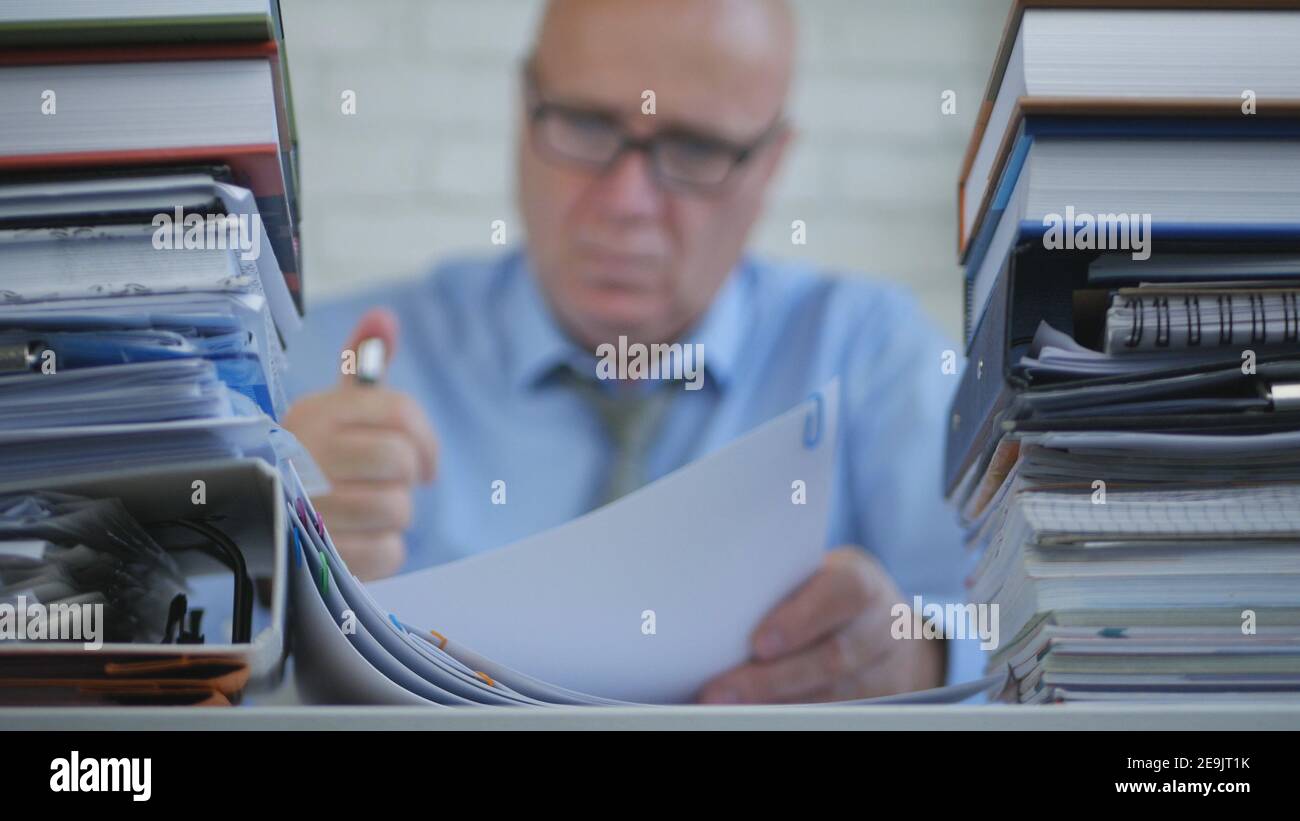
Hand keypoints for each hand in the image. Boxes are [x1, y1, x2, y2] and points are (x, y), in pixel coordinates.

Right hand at [282, 308, 438, 580]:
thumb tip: (384, 317)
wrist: (265, 522)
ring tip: (367, 512)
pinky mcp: (317, 557)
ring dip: (393, 516)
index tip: (425, 462)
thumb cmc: (316, 459)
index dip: (426, 440)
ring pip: (396, 509)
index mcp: (318, 413)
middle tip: (387, 485)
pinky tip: (360, 542)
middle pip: (399, 460)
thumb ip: (363, 363)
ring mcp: (307, 507)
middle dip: (404, 478)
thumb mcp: (337, 409)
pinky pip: (387, 552)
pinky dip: (384, 551)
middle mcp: (307, 454)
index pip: (400, 412)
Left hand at [696, 546, 944, 702]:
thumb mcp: (812, 579)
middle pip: (832, 658)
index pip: (840, 594)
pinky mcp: (883, 704)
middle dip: (771, 680)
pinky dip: (794, 719)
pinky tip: (759, 721)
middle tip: (719, 693)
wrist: (885, 627)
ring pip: (835, 697)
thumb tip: (714, 620)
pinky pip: (837, 718)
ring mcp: (888, 671)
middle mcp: (881, 627)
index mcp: (860, 583)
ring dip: (777, 708)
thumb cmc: (824, 597)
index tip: (758, 644)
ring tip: (729, 712)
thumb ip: (780, 593)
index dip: (801, 620)